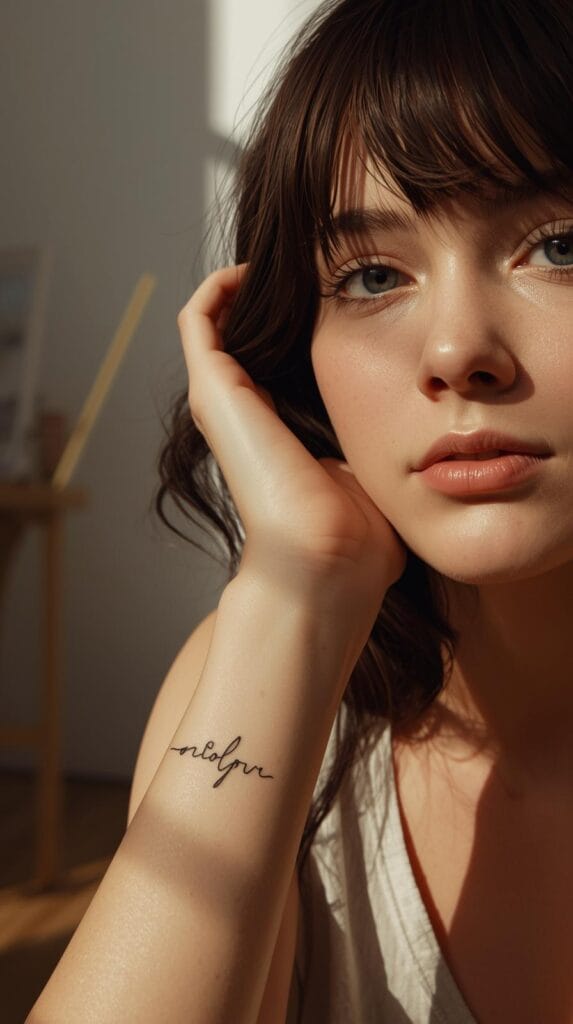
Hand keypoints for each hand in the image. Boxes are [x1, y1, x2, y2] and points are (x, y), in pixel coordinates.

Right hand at [178, 264, 406, 613]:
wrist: (328, 557)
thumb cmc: (357, 529)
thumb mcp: (370, 462)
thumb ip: (374, 433)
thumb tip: (418, 413)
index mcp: (272, 430)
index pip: (272, 360)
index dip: (298, 321)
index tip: (334, 290)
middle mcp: (239, 413)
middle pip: (243, 335)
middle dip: (275, 297)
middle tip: (312, 265)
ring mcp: (221, 400)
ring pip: (216, 319)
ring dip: (245, 285)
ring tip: (286, 259)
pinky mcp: (213, 388)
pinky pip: (200, 316)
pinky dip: (223, 285)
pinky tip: (259, 268)